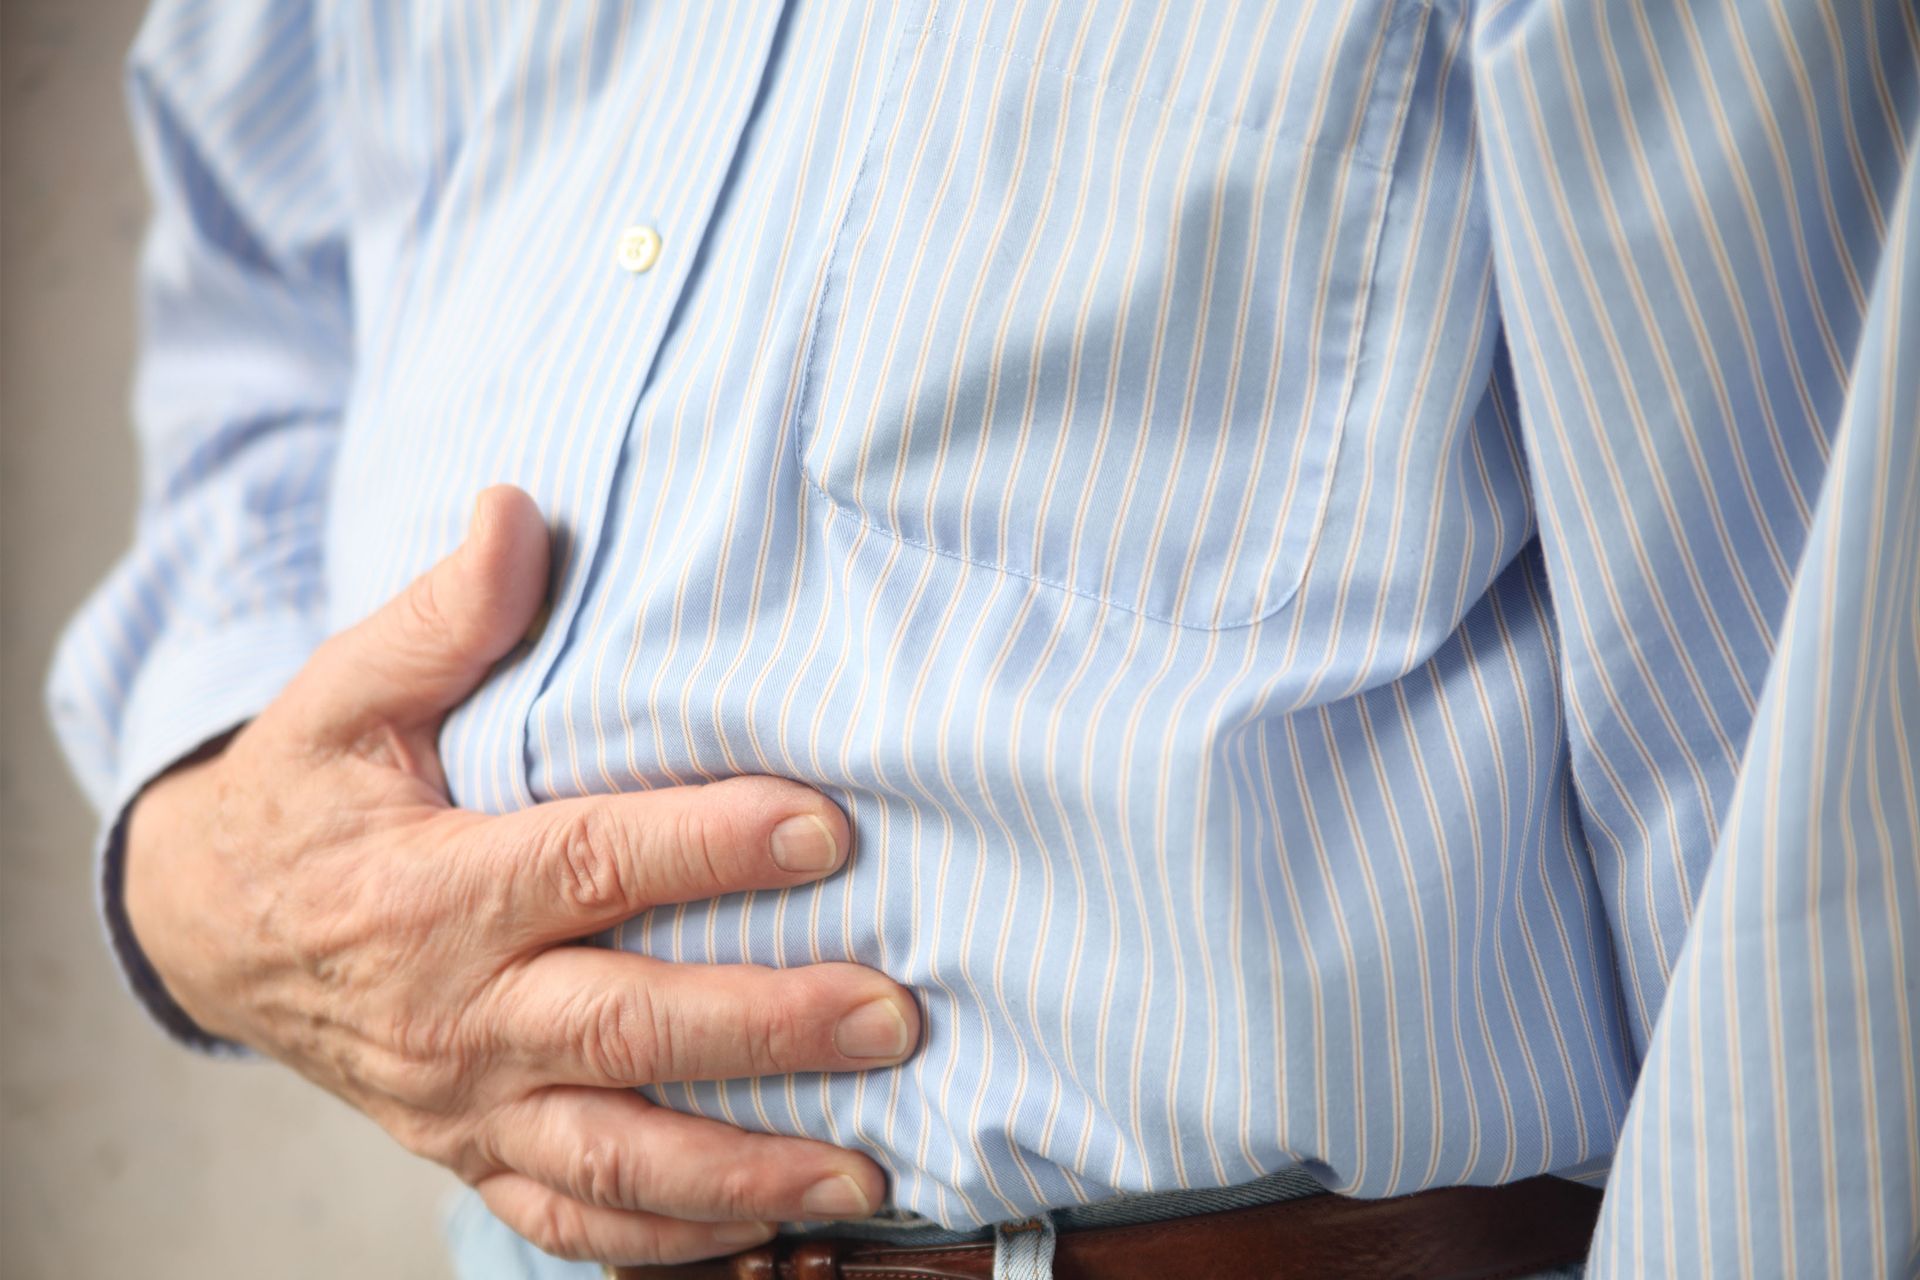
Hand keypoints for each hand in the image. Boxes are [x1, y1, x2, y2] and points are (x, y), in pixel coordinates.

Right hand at [123, 487, 918, 1265]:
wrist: (211, 932)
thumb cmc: (302, 805)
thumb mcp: (341, 699)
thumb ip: (439, 616)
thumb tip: (520, 512)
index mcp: (433, 889)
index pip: (592, 865)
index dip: (711, 846)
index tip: (826, 827)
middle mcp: (456, 1012)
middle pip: (629, 1027)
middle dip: (769, 1024)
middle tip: (894, 1011)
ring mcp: (466, 1102)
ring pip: (617, 1153)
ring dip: (746, 1167)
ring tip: (868, 1167)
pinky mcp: (473, 1152)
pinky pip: (571, 1216)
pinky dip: (668, 1238)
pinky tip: (767, 1232)